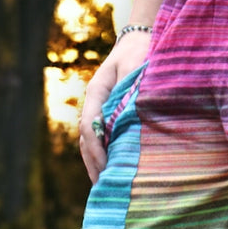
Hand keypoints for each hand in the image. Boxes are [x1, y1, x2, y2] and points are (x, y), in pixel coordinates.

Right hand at [78, 30, 150, 183]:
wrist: (140, 41)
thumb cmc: (142, 54)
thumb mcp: (138, 71)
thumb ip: (131, 95)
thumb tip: (129, 120)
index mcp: (97, 91)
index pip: (89, 126)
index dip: (97, 149)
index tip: (106, 167)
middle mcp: (94, 101)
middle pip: (85, 137)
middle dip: (93, 162)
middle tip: (103, 187)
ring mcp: (98, 107)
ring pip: (89, 139)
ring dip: (95, 162)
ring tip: (103, 186)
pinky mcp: (107, 112)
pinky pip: (99, 137)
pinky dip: (102, 155)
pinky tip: (110, 171)